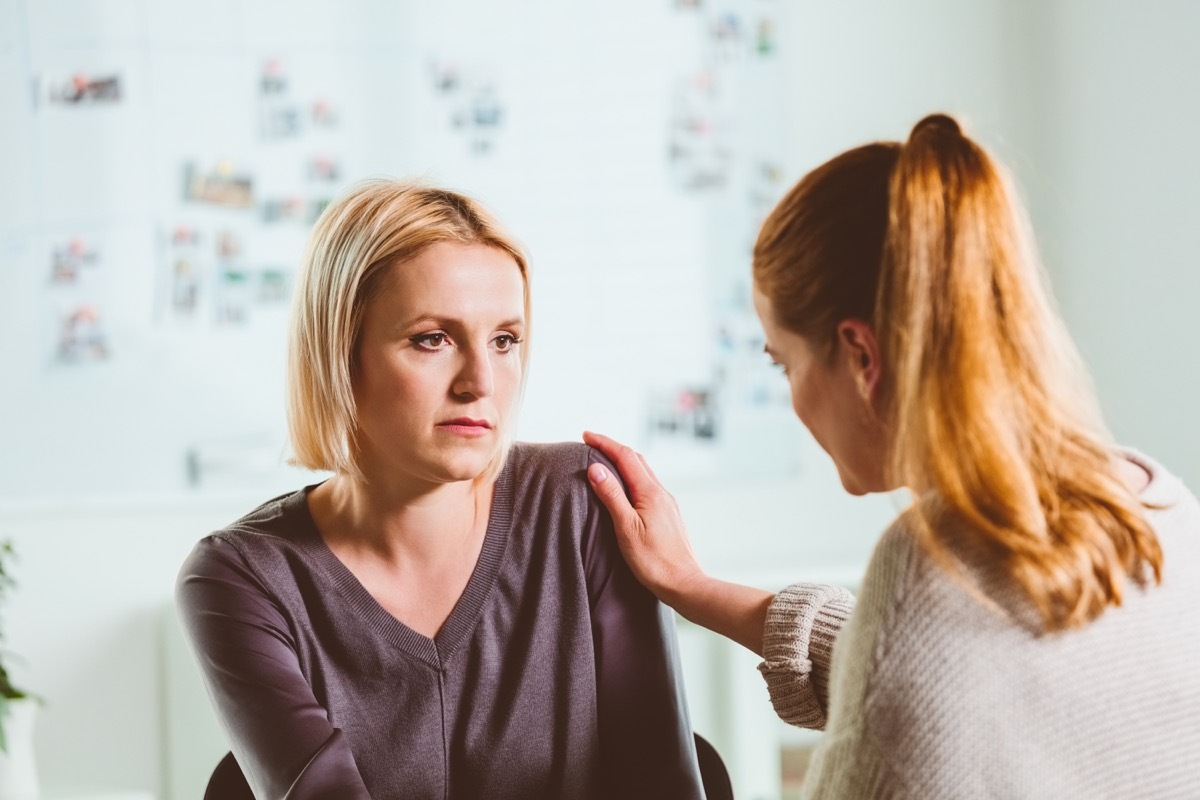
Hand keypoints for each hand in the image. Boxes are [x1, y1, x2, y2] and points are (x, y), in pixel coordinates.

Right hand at [582, 431, 706, 607]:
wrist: (683, 584)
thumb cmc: (653, 561)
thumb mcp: (625, 528)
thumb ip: (611, 496)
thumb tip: (596, 468)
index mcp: (650, 492)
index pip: (625, 456)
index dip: (604, 443)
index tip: (585, 435)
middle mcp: (661, 493)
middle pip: (636, 460)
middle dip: (613, 448)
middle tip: (591, 444)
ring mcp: (666, 504)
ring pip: (643, 473)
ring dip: (623, 462)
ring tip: (604, 462)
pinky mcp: (668, 515)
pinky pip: (648, 486)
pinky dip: (632, 478)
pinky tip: (624, 488)